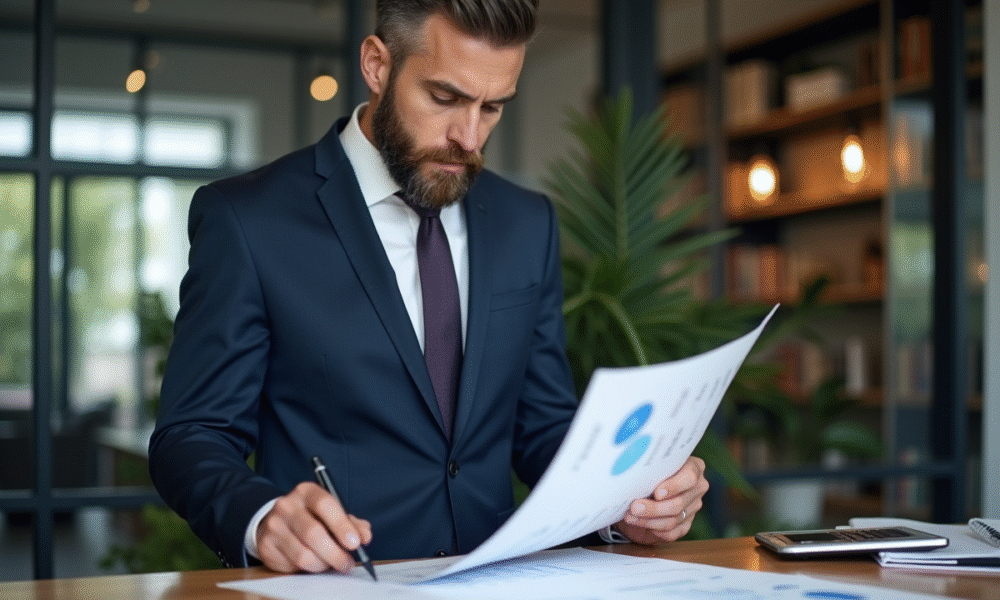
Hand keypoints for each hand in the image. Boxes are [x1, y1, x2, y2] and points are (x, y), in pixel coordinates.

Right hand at [255, 481, 372, 572]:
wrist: (274, 522)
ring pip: (303, 554)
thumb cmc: (310, 517)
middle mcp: (287, 505)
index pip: (325, 505)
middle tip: (347, 563)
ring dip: (322, 564)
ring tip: (330, 563)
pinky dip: (307, 568)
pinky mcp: (266, 545)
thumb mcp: (331, 513)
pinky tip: (311, 561)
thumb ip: (351, 523)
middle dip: (335, 553)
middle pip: (314, 533)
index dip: (342, 525)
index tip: (355, 543)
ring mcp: (274, 525)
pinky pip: (291, 564)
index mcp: (307, 491)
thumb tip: (365, 536)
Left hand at [613, 456, 708, 544]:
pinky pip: (672, 533)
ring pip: (673, 519)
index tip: (657, 493)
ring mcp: (693, 507)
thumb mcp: (648, 467)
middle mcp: (697, 487)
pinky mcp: (686, 524)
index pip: (690, 477)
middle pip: (679, 502)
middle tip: (635, 507)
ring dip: (649, 520)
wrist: (641, 491)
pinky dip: (654, 529)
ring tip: (631, 516)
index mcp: (693, 467)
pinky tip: (640, 523)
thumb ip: (649, 470)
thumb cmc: (645, 472)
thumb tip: (635, 478)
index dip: (674, 486)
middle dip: (654, 507)